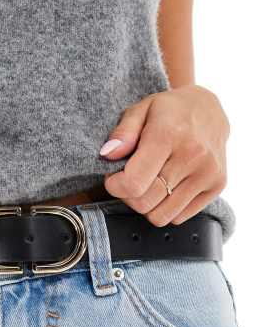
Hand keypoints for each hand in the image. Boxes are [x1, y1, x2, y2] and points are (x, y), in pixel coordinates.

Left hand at [99, 84, 229, 225]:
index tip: (114, 177)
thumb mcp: (140, 109)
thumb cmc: (169, 111)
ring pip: (161, 216)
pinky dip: (167, 208)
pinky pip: (179, 217)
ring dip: (148, 206)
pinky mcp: (218, 185)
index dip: (115, 186)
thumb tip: (108, 154)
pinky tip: (167, 187)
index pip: (133, 183)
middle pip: (145, 203)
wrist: (210, 109)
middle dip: (129, 196)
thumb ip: (122, 133)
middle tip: (131, 180)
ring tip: (149, 184)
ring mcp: (208, 172)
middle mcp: (193, 155)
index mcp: (169, 134)